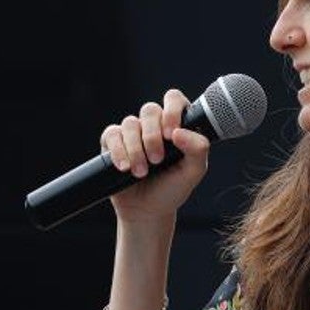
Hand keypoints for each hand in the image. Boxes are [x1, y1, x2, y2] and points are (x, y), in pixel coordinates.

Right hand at [99, 88, 210, 224]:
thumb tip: (179, 132)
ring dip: (136, 149)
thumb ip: (198, 149)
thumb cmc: (172, 188)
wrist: (147, 210)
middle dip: (152, 136)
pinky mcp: (114, 143)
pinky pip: (112, 134)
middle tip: (157, 160)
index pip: (174, 99)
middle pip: (150, 110)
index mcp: (177, 125)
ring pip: (130, 123)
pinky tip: (125, 167)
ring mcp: (133, 133)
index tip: (172, 134)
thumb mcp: (194, 171)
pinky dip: (118, 151)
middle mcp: (155, 125)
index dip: (172, 110)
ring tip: (141, 172)